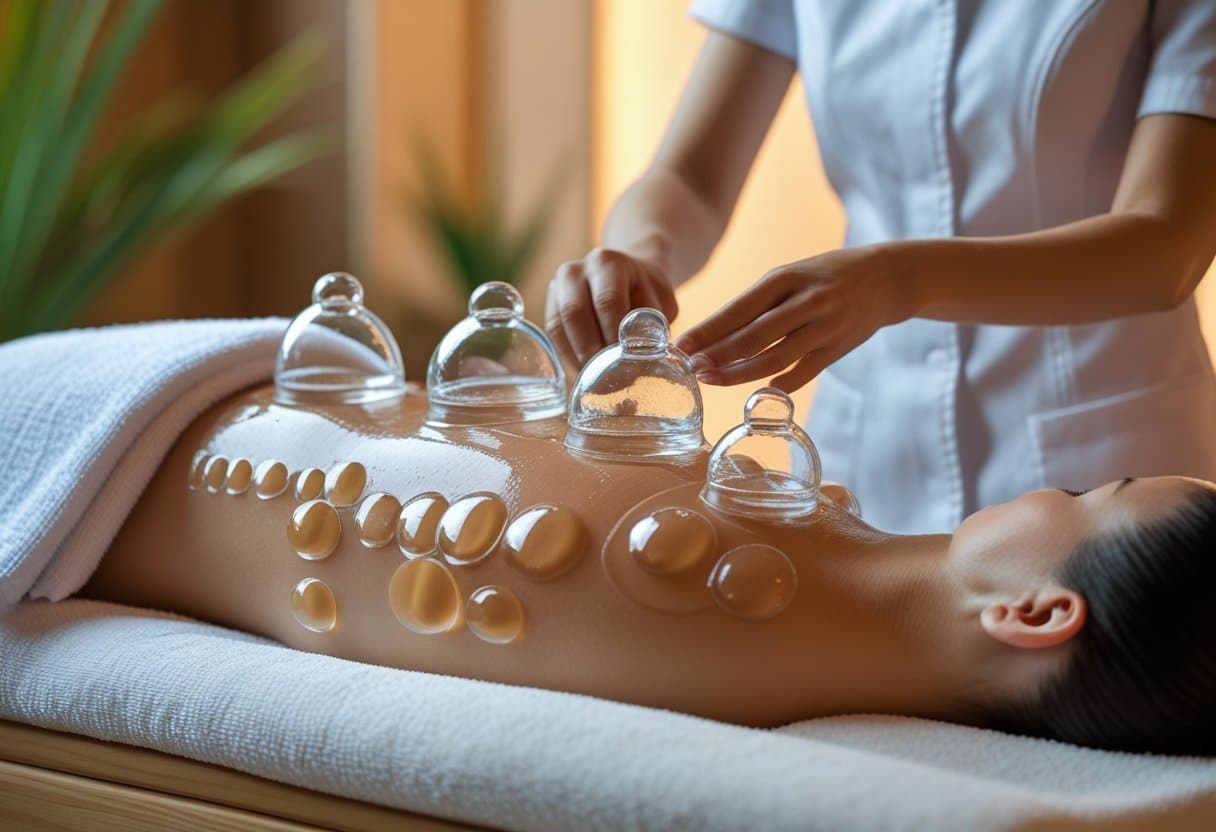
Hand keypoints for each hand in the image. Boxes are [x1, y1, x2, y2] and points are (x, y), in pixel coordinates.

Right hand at [545, 247, 678, 366]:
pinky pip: (553, 334)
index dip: (614, 334)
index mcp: (608, 263)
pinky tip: (584, 372)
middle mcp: (576, 270)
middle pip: (575, 312)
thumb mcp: (660, 305)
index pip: (607, 301)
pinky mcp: (550, 304)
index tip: (623, 361)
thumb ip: (653, 326)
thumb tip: (646, 359)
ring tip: (595, 379)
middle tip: (606, 377)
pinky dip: (567, 356)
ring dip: (577, 356)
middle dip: (591, 349)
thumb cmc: (647, 295)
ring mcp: (558, 286)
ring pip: (558, 325)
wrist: (629, 279)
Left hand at [673, 246, 909, 391]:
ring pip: (776, 358)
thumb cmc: (826, 277)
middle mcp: (806, 301)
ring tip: (712, 380)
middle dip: (718, 355)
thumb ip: (760, 302)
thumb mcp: (792, 275)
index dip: (708, 330)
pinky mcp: (838, 348)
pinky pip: (804, 372)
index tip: (682, 345)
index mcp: (787, 277)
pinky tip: (757, 391)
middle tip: (690, 369)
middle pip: (754, 336)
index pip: (739, 309)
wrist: (887, 278)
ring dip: (740, 373)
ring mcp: (824, 327)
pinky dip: (780, 384)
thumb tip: (714, 334)